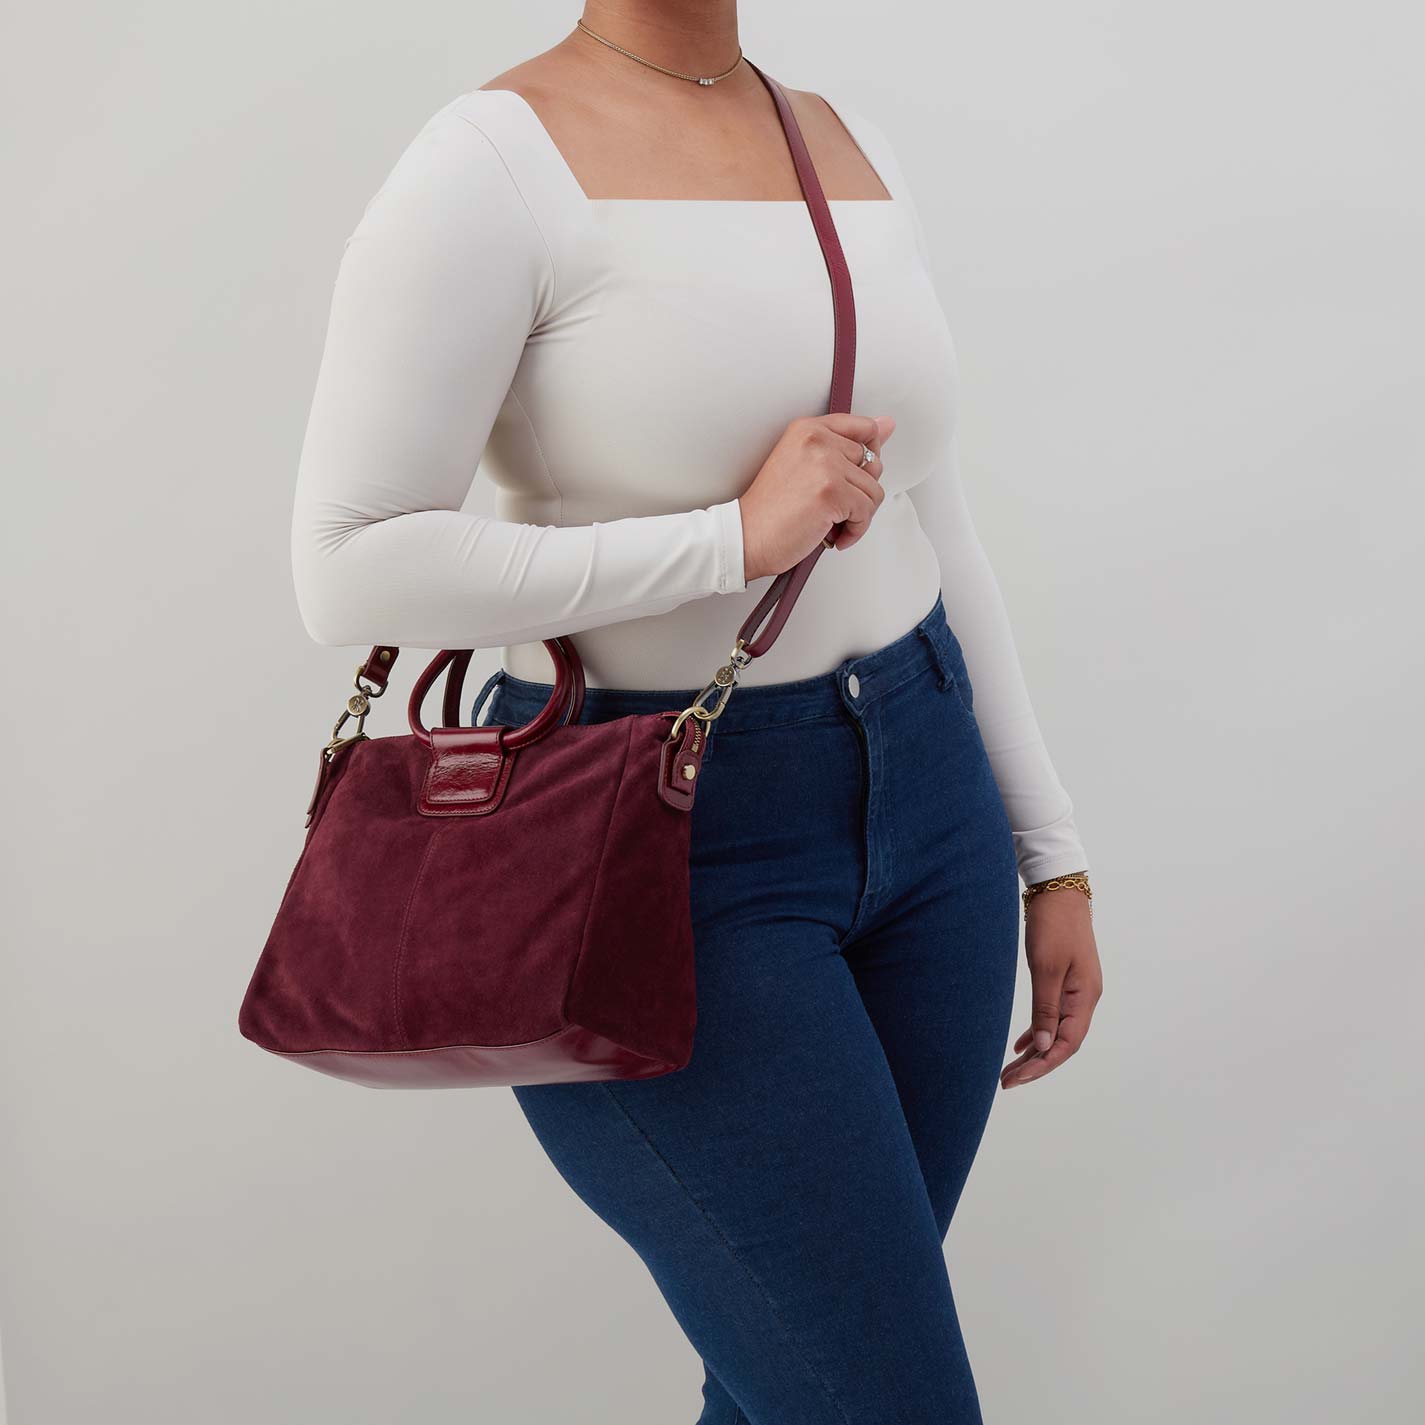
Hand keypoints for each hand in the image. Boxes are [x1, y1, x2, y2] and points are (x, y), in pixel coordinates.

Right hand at [738, 414, 895, 581]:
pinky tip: (835, 536)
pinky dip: (855, 531)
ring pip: (873, 490)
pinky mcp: (831, 492)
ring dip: (858, 516)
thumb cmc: (770, 509)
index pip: (864, 428)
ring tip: (834, 525)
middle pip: (873, 463)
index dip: (870, 456)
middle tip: (836, 508)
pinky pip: (866, 512)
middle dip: (860, 492)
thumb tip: (888, 424)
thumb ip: (846, 444)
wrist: (746, 537)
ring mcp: (825, 464)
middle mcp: (817, 440)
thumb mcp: (804, 465)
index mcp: (808, 429)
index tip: (857, 476)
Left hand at [1001, 890, 1102, 1088]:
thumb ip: (1045, 1007)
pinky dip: (1036, 1032)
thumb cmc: (1053, 925)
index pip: (1066, 1043)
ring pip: (1055, 1031)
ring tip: (1010, 1071)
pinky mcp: (1064, 981)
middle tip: (1007, 1082)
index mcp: (1084, 997)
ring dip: (1034, 1052)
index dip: (1043, 1064)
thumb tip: (1042, 1045)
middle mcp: (1084, 998)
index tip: (1018, 1078)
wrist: (1058, 892)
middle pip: (1061, 1042)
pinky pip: (1052, 1016)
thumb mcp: (1046, 967)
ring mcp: (1075, 990)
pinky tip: (1021, 1045)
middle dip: (1036, 1065)